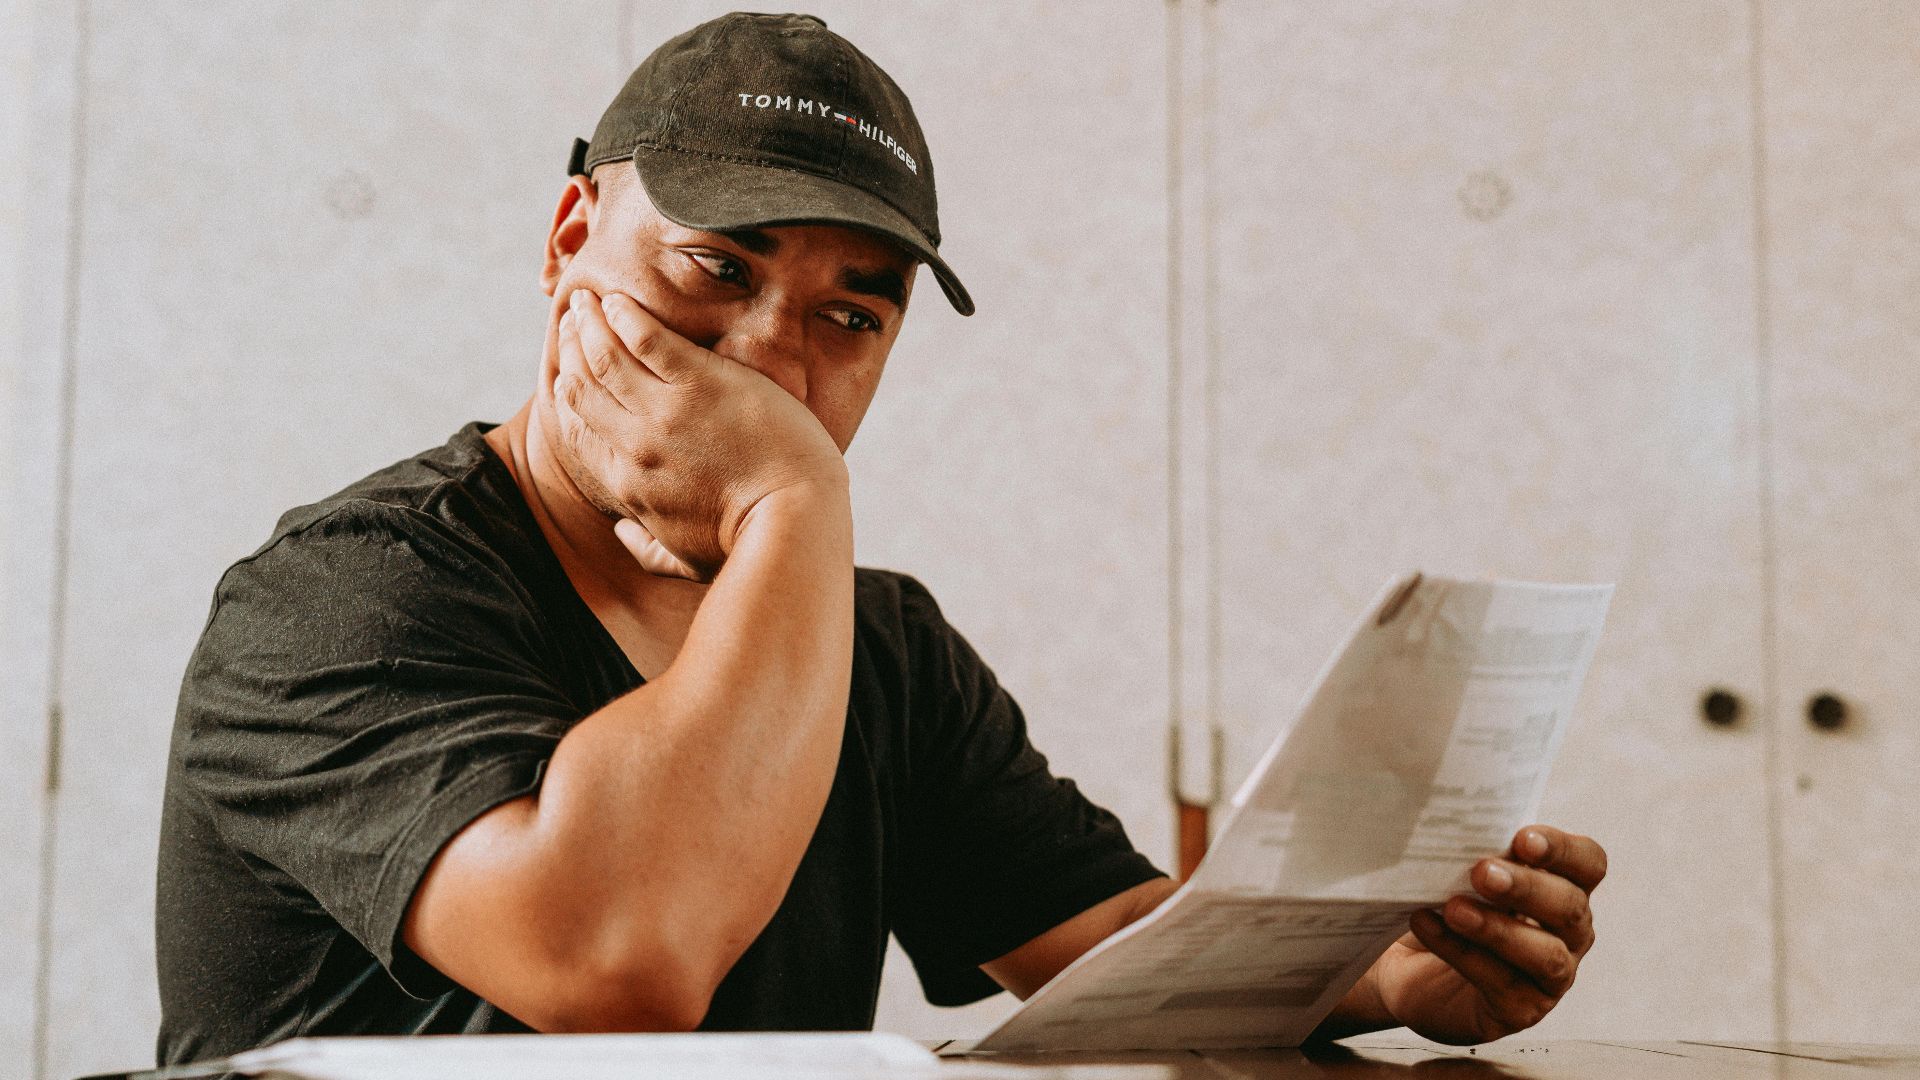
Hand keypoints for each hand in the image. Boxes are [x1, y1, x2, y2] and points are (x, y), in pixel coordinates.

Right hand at [546, 288, 848, 580]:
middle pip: (586, 384)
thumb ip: (647, 548)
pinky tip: (620, 300)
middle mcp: (635, 446)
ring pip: (607, 355)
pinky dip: (626, 315)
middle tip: (574, 319)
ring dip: (590, 322)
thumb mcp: (686, 561)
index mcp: (628, 486)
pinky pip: (648, 339)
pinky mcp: (701, 384)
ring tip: (587, 299)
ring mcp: (666, 413)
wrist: (793, 521)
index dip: (567, 391)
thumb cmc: (748, 546)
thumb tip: (624, 532)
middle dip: (573, 347)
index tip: (565, 369)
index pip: (580, 428)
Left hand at [1367, 824, 1606, 1043]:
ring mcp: (1552, 977)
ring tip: (1455, 909)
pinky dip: (1461, 953)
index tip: (1523, 838)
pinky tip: (1427, 926)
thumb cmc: (1450, 907)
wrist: (1410, 967)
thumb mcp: (1465, 874)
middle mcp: (1570, 933)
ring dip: (1498, 929)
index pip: (1589, 864)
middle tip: (1482, 872)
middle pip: (1569, 908)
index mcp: (1566, 887)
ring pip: (1545, 955)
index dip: (1563, 850)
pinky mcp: (1521, 1009)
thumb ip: (1479, 851)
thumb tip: (1460, 826)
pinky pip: (1500, 983)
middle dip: (1527, 888)